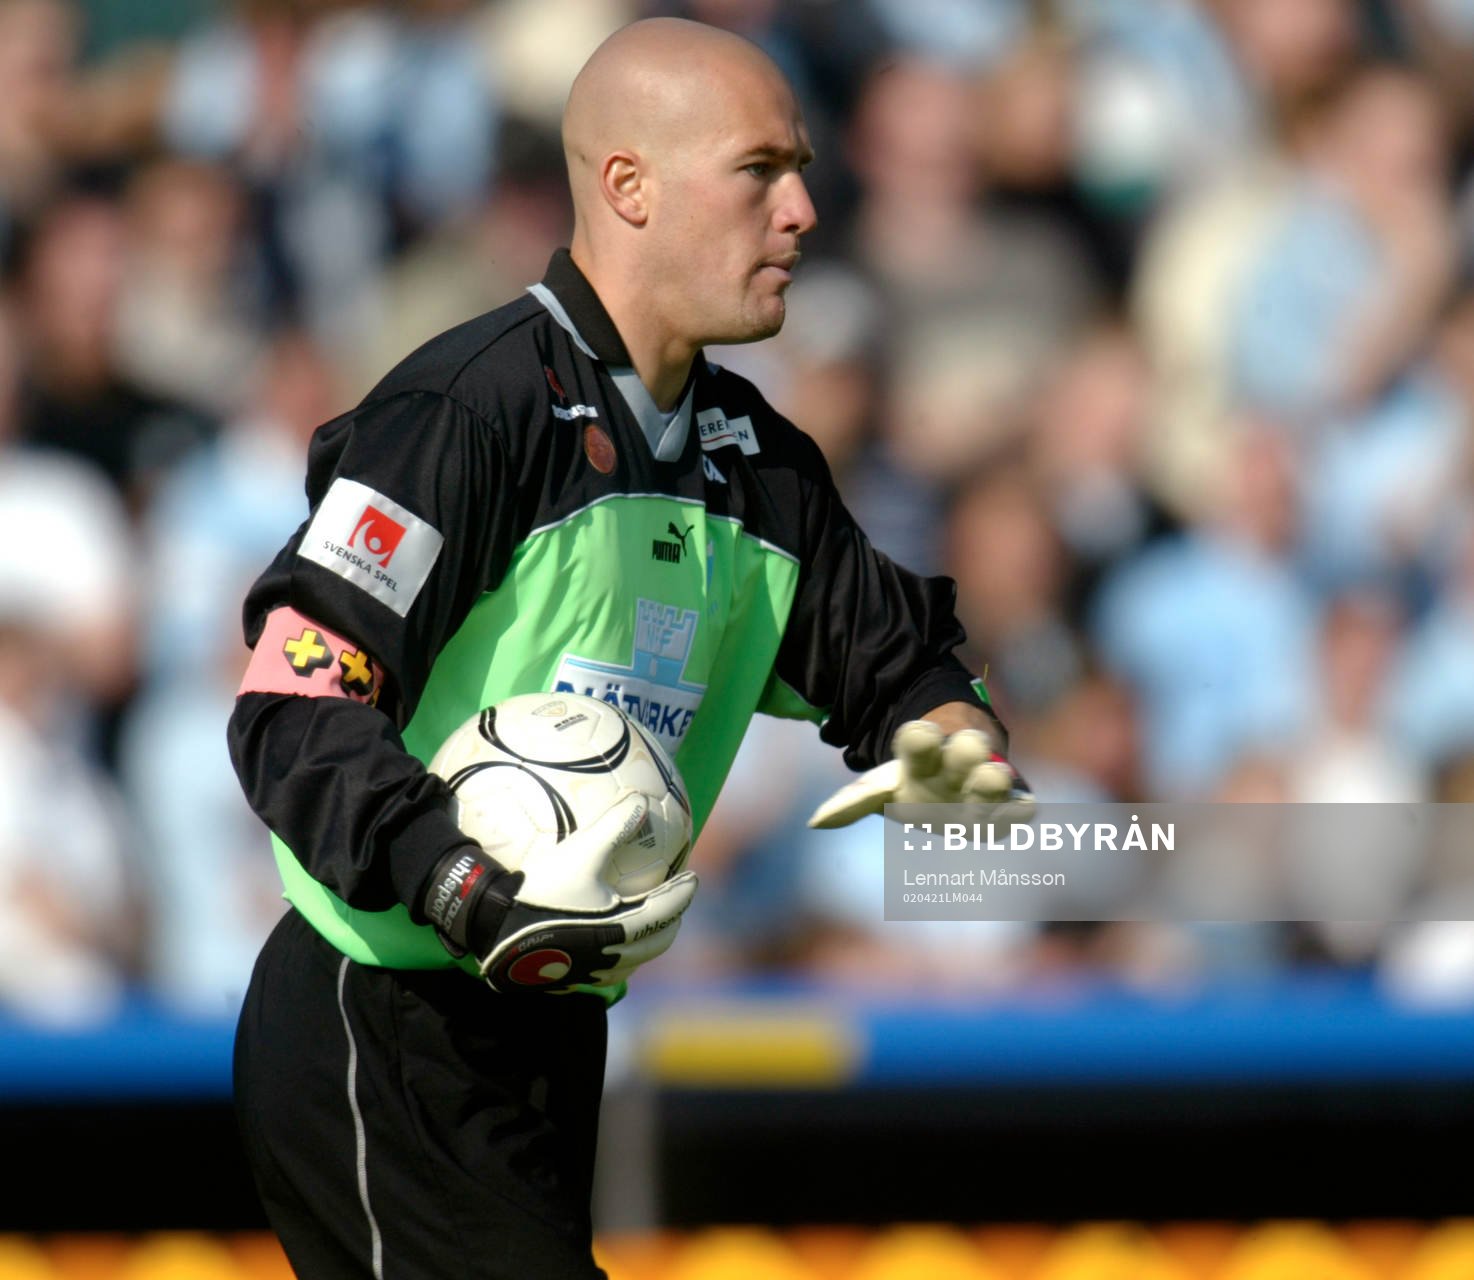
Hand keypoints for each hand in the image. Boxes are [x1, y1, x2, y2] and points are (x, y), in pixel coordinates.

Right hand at [424, 795, 696, 992]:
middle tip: (674, 900)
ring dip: (646, 939)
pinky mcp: (570, 979)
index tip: (693, 878)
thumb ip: (613, 827)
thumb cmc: (540, 891)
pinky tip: (604, 938)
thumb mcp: (579, 853)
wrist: (494, 928)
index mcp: (623, 929)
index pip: (667, 911)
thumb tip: (641, 800)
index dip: (684, 894)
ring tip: (644, 919)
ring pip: (633, 960)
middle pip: (658, 942)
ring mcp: (592, 973)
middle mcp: (613, 957)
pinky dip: (619, 953)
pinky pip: (607, 969)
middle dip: (671, 920)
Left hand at [807, 719, 1033, 828]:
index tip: (918, 734)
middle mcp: (958, 761)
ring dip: (995, 781)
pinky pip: (1020, 803)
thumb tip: (814, 822)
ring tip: (998, 779)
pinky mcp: (1010, 801)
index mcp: (924, 753)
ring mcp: (986, 779)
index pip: (919, 741)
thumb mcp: (884, 786)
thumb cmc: (919, 777)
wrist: (965, 764)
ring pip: (995, 775)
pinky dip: (1021, 807)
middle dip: (967, 752)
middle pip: (965, 750)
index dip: (918, 739)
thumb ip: (853, 801)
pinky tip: (1025, 809)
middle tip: (967, 749)